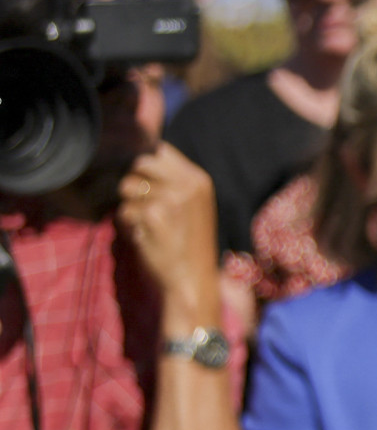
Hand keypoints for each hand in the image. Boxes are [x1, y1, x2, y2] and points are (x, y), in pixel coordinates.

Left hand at [119, 146, 219, 313]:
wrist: (193, 280)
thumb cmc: (189, 243)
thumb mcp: (192, 204)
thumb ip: (173, 180)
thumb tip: (138, 156)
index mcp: (199, 179)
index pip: (160, 149)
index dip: (145, 162)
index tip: (146, 181)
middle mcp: (187, 184)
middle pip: (140, 163)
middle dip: (134, 181)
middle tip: (145, 205)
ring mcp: (171, 199)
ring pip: (127, 186)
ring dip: (129, 204)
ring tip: (147, 222)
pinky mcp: (153, 216)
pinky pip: (123, 209)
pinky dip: (128, 224)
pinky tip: (146, 236)